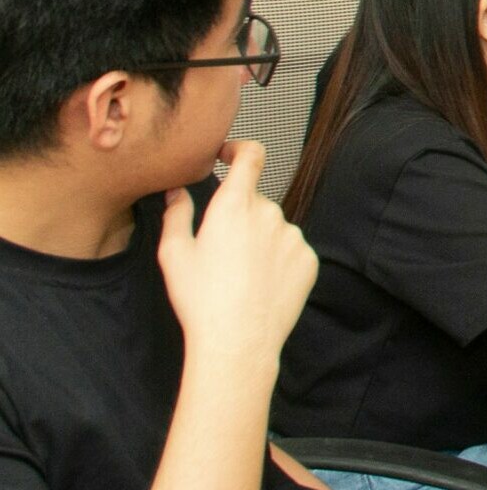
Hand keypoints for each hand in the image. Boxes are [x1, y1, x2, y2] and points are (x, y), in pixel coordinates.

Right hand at [159, 142, 317, 368]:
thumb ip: (177, 214)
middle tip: (220, 250)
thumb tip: (178, 192)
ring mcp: (293, 236)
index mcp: (234, 205)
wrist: (238, 340)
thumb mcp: (174, 254)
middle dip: (240, 216)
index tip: (229, 155)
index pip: (251, 156)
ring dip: (259, 240)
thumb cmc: (200, 299)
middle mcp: (269, 213)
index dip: (241, 149)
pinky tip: (260, 285)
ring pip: (274, 227)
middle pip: (255, 201)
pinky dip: (277, 260)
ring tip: (239, 276)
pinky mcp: (308, 259)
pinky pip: (291, 250)